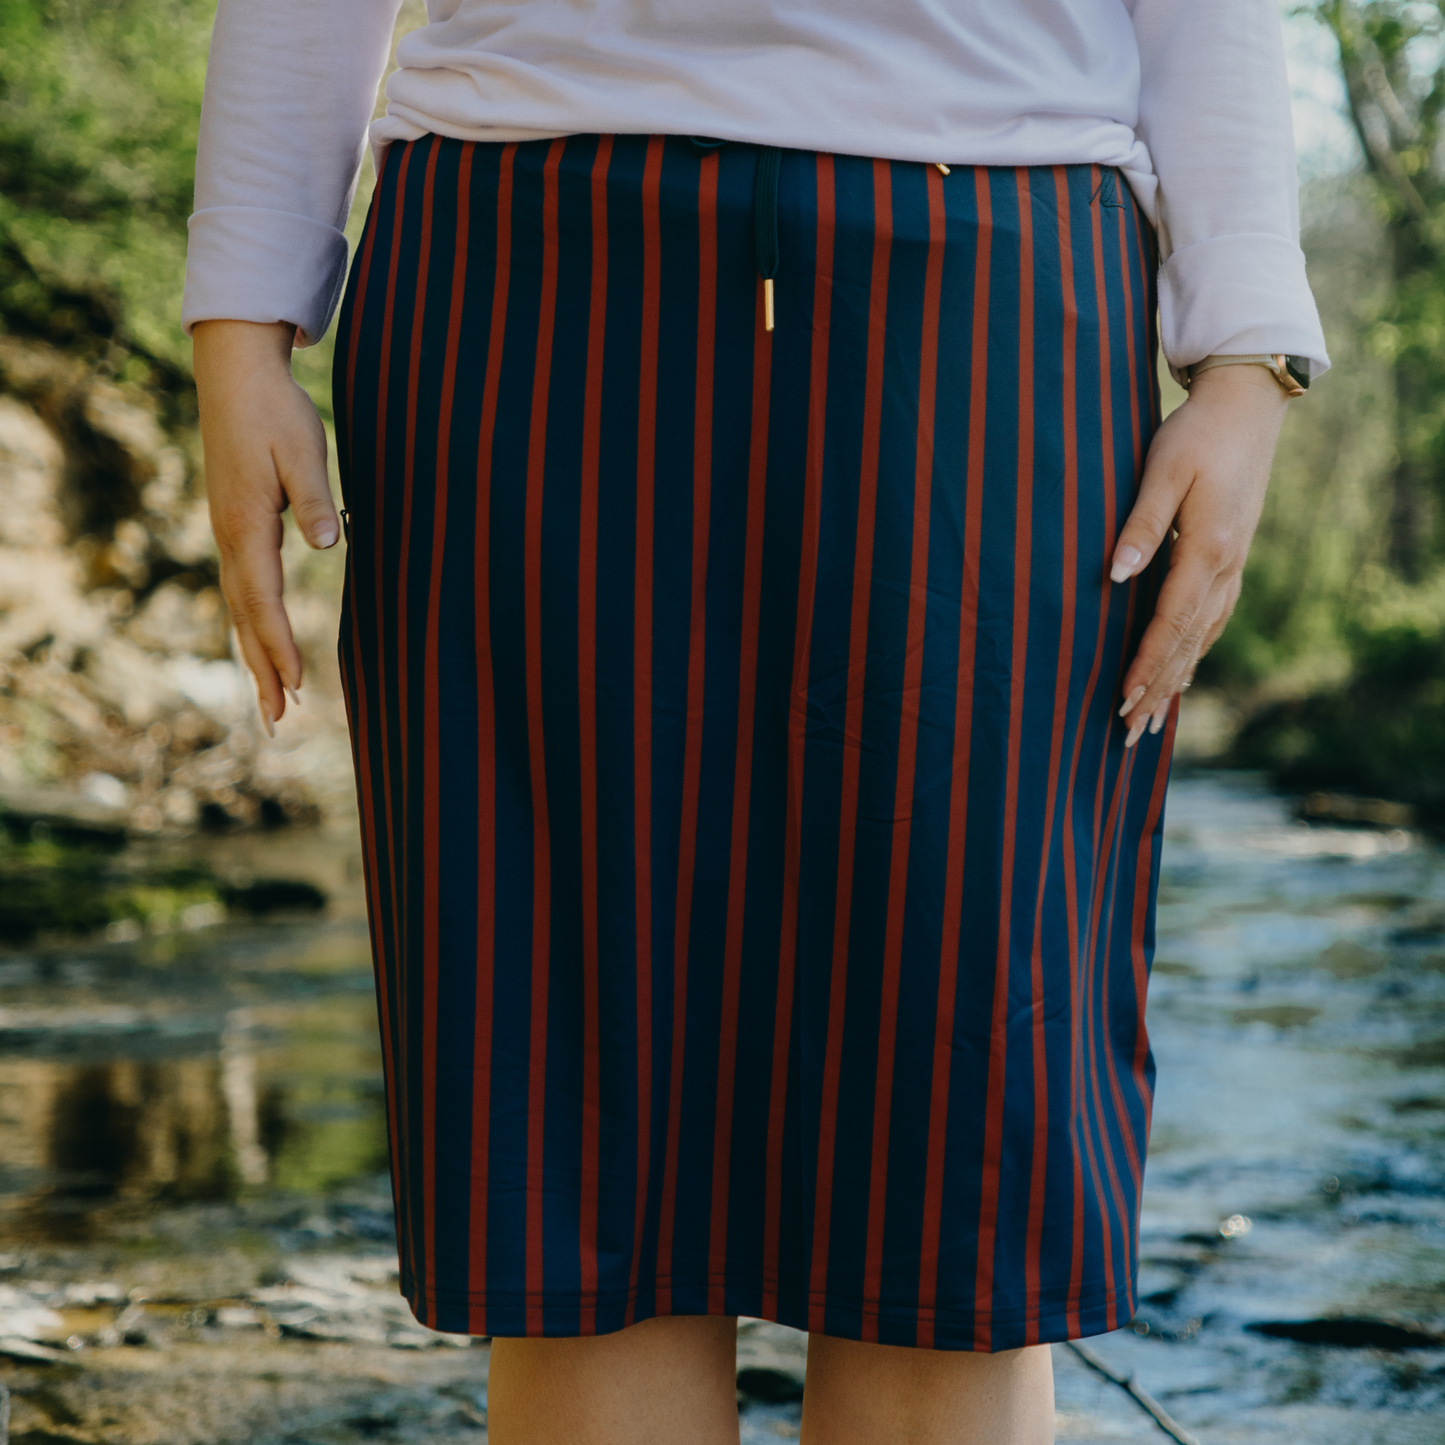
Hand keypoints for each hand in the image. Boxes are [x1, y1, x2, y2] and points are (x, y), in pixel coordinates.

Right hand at [192, 319, 339, 734]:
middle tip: (277, 720)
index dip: (279, 645)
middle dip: (262, 670)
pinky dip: (252, 625)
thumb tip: (328, 544)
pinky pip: (244, 589)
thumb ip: (314, 499)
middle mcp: (230, 537)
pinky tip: (262, 643)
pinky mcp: (234, 525)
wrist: (235, 375)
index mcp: (246, 526)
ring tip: (271, 701)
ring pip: (241, 608)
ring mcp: (228, 533)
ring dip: (256, 655)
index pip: (263, 600)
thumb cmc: (276, 412)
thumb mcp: (302, 450)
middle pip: (245, 618)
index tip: (296, 685)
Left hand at [1111, 363, 1289, 744]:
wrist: (1246, 409)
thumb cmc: (1195, 435)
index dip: (1145, 665)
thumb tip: (1115, 576)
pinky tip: (1181, 677)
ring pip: (1202, 639)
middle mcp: (1226, 568)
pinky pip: (1211, 621)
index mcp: (1208, 550)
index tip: (1122, 700)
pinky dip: (1192, 655)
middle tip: (1129, 734)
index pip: (1171, 622)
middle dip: (1157, 691)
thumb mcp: (1162, 473)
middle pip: (1188, 644)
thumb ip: (1140, 527)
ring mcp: (1233, 566)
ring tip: (1151, 722)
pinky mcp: (1231, 559)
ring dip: (1175, 682)